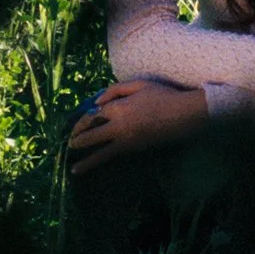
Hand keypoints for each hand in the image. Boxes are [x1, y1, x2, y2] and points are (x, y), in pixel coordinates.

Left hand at [66, 79, 207, 175]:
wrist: (185, 115)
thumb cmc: (164, 95)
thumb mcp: (139, 84)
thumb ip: (115, 90)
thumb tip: (98, 101)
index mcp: (119, 107)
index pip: (93, 115)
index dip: (82, 121)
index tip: (75, 127)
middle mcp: (119, 126)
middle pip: (92, 134)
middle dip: (78, 140)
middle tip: (70, 145)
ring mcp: (127, 140)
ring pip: (101, 152)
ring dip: (86, 160)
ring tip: (74, 169)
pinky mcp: (136, 149)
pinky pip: (114, 156)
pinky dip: (101, 163)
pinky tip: (95, 168)